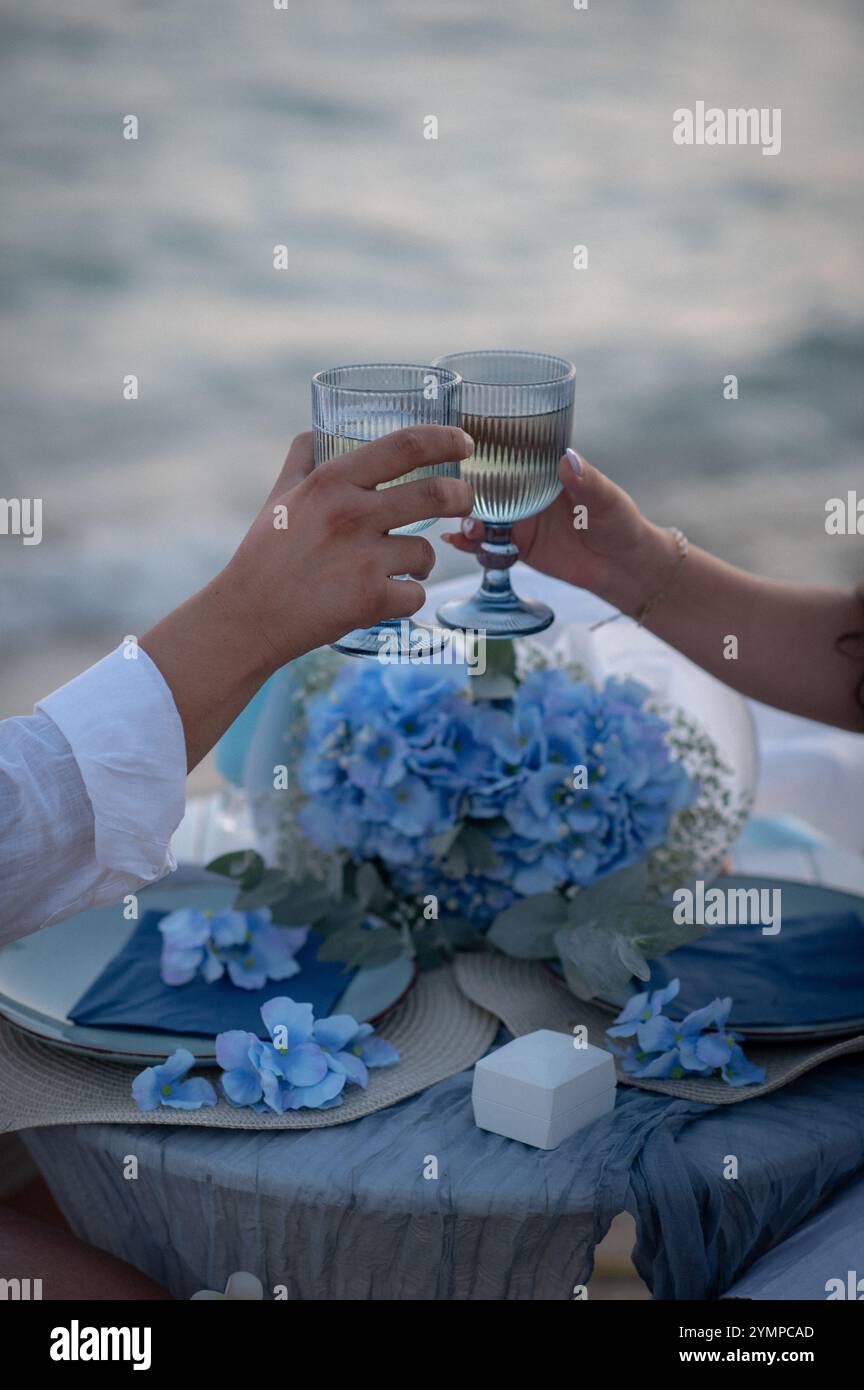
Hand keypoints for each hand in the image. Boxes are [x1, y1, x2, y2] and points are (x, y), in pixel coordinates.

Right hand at [140, 424, 474, 768]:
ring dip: (423, 560)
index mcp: (331, 481)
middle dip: (462, 497)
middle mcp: (351, 514)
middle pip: (436, 493)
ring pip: (427, 551)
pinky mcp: (370, 600)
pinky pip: (416, 594)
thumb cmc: (265, 554)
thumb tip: (320, 428)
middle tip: (465, 501)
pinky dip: (408, 597)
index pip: (405, 445)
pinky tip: (386, 597)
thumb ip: (303, 458)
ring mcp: (363, 559)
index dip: (445, 440)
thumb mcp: (279, 495)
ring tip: (405, 566)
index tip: (464, 442)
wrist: (248, 617)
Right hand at [442, 448, 673, 615]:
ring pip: (482, 514)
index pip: (510, 455)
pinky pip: (488, 543)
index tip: (463, 449)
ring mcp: (520, 520)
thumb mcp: (607, 499)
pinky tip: (457, 541)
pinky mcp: (518, 547)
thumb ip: (588, 482)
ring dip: (467, 517)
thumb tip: (567, 459)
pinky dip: (470, 542)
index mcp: (545, 472)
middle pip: (487, 485)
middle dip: (466, 488)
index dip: (485, 451)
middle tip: (456, 495)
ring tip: (464, 525)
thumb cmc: (620, 523)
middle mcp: (526, 493)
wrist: (623, 568)